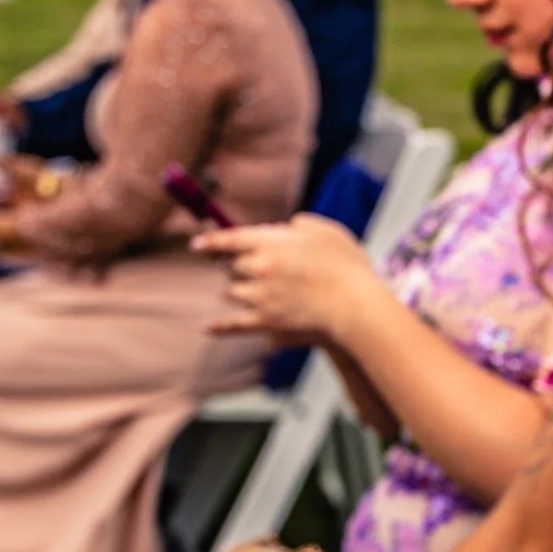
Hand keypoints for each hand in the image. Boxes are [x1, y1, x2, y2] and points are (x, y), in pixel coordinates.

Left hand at [195, 216, 383, 343]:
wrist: (355, 306)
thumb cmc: (347, 268)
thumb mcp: (327, 232)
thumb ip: (301, 224)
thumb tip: (286, 228)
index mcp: (270, 242)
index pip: (229, 238)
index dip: (210, 241)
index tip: (197, 244)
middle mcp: (258, 268)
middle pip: (230, 267)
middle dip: (238, 267)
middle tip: (252, 270)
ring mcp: (259, 297)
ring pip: (231, 293)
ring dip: (238, 291)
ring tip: (256, 293)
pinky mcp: (265, 322)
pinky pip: (233, 324)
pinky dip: (220, 327)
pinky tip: (208, 328)